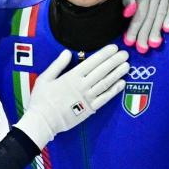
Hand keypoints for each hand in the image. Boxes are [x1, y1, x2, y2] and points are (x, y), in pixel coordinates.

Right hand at [14, 45, 128, 148]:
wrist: (43, 121)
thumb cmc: (41, 99)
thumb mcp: (45, 78)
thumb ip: (57, 64)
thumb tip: (67, 52)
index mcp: (71, 76)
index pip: (92, 62)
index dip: (104, 54)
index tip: (114, 47)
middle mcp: (82, 86)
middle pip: (102, 71)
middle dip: (115, 61)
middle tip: (125, 54)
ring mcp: (87, 98)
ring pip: (106, 83)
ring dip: (117, 73)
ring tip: (126, 66)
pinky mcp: (90, 109)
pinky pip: (105, 98)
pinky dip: (114, 90)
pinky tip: (121, 83)